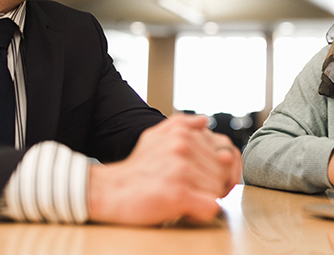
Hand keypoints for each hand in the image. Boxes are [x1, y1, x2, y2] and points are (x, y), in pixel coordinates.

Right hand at [87, 113, 241, 224]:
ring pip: (217, 192)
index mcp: (183, 134)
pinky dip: (200, 213)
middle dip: (211, 186)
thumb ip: (182, 125)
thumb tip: (205, 121)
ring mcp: (181, 169)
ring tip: (182, 197)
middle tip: (190, 191)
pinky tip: (184, 209)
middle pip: (222, 174)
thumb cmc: (135, 168)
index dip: (219, 171)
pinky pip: (210, 207)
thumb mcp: (155, 136)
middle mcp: (183, 147)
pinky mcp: (177, 194)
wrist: (108, 191)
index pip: (225, 154)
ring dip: (203, 200)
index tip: (206, 179)